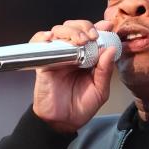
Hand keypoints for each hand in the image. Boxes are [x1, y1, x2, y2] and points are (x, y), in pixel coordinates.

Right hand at [30, 19, 117, 133]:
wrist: (63, 122)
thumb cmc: (81, 107)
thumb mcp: (100, 91)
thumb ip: (105, 71)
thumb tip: (110, 50)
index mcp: (87, 57)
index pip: (91, 34)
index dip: (98, 27)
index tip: (107, 27)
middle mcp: (72, 53)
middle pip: (75, 27)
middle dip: (84, 26)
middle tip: (93, 36)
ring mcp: (57, 56)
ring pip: (59, 31)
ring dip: (70, 31)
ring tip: (80, 40)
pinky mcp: (43, 62)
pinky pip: (38, 43)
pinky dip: (41, 37)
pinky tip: (50, 39)